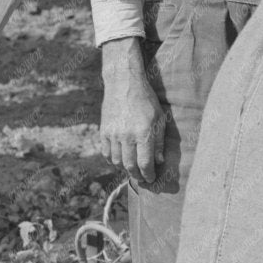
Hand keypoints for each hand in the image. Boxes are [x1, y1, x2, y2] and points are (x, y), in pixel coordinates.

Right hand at [99, 38, 165, 186]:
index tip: (151, 179)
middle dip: (137, 175)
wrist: (123, 83)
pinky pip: (106, 153)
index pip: (145, 163)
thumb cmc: (146, 100)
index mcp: (143, 133)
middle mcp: (127, 135)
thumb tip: (159, 161)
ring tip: (132, 169)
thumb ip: (159, 141)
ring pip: (117, 161)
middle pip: (130, 166)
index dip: (148, 175)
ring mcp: (113, 134)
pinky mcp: (104, 131)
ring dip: (125, 169)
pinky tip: (119, 160)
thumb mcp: (159, 118)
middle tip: (142, 178)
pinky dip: (112, 160)